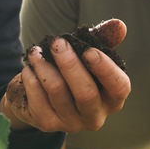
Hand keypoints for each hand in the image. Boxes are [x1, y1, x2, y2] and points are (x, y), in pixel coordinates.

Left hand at [1, 18, 129, 133]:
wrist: (37, 95)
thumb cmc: (70, 71)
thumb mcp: (86, 54)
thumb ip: (102, 40)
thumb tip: (119, 25)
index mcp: (112, 98)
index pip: (119, 88)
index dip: (105, 69)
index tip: (89, 51)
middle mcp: (95, 116)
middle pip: (85, 93)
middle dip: (70, 64)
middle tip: (57, 43)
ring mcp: (71, 123)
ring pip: (58, 92)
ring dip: (44, 67)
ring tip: (36, 52)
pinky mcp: (47, 124)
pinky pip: (38, 98)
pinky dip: (31, 78)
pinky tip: (30, 68)